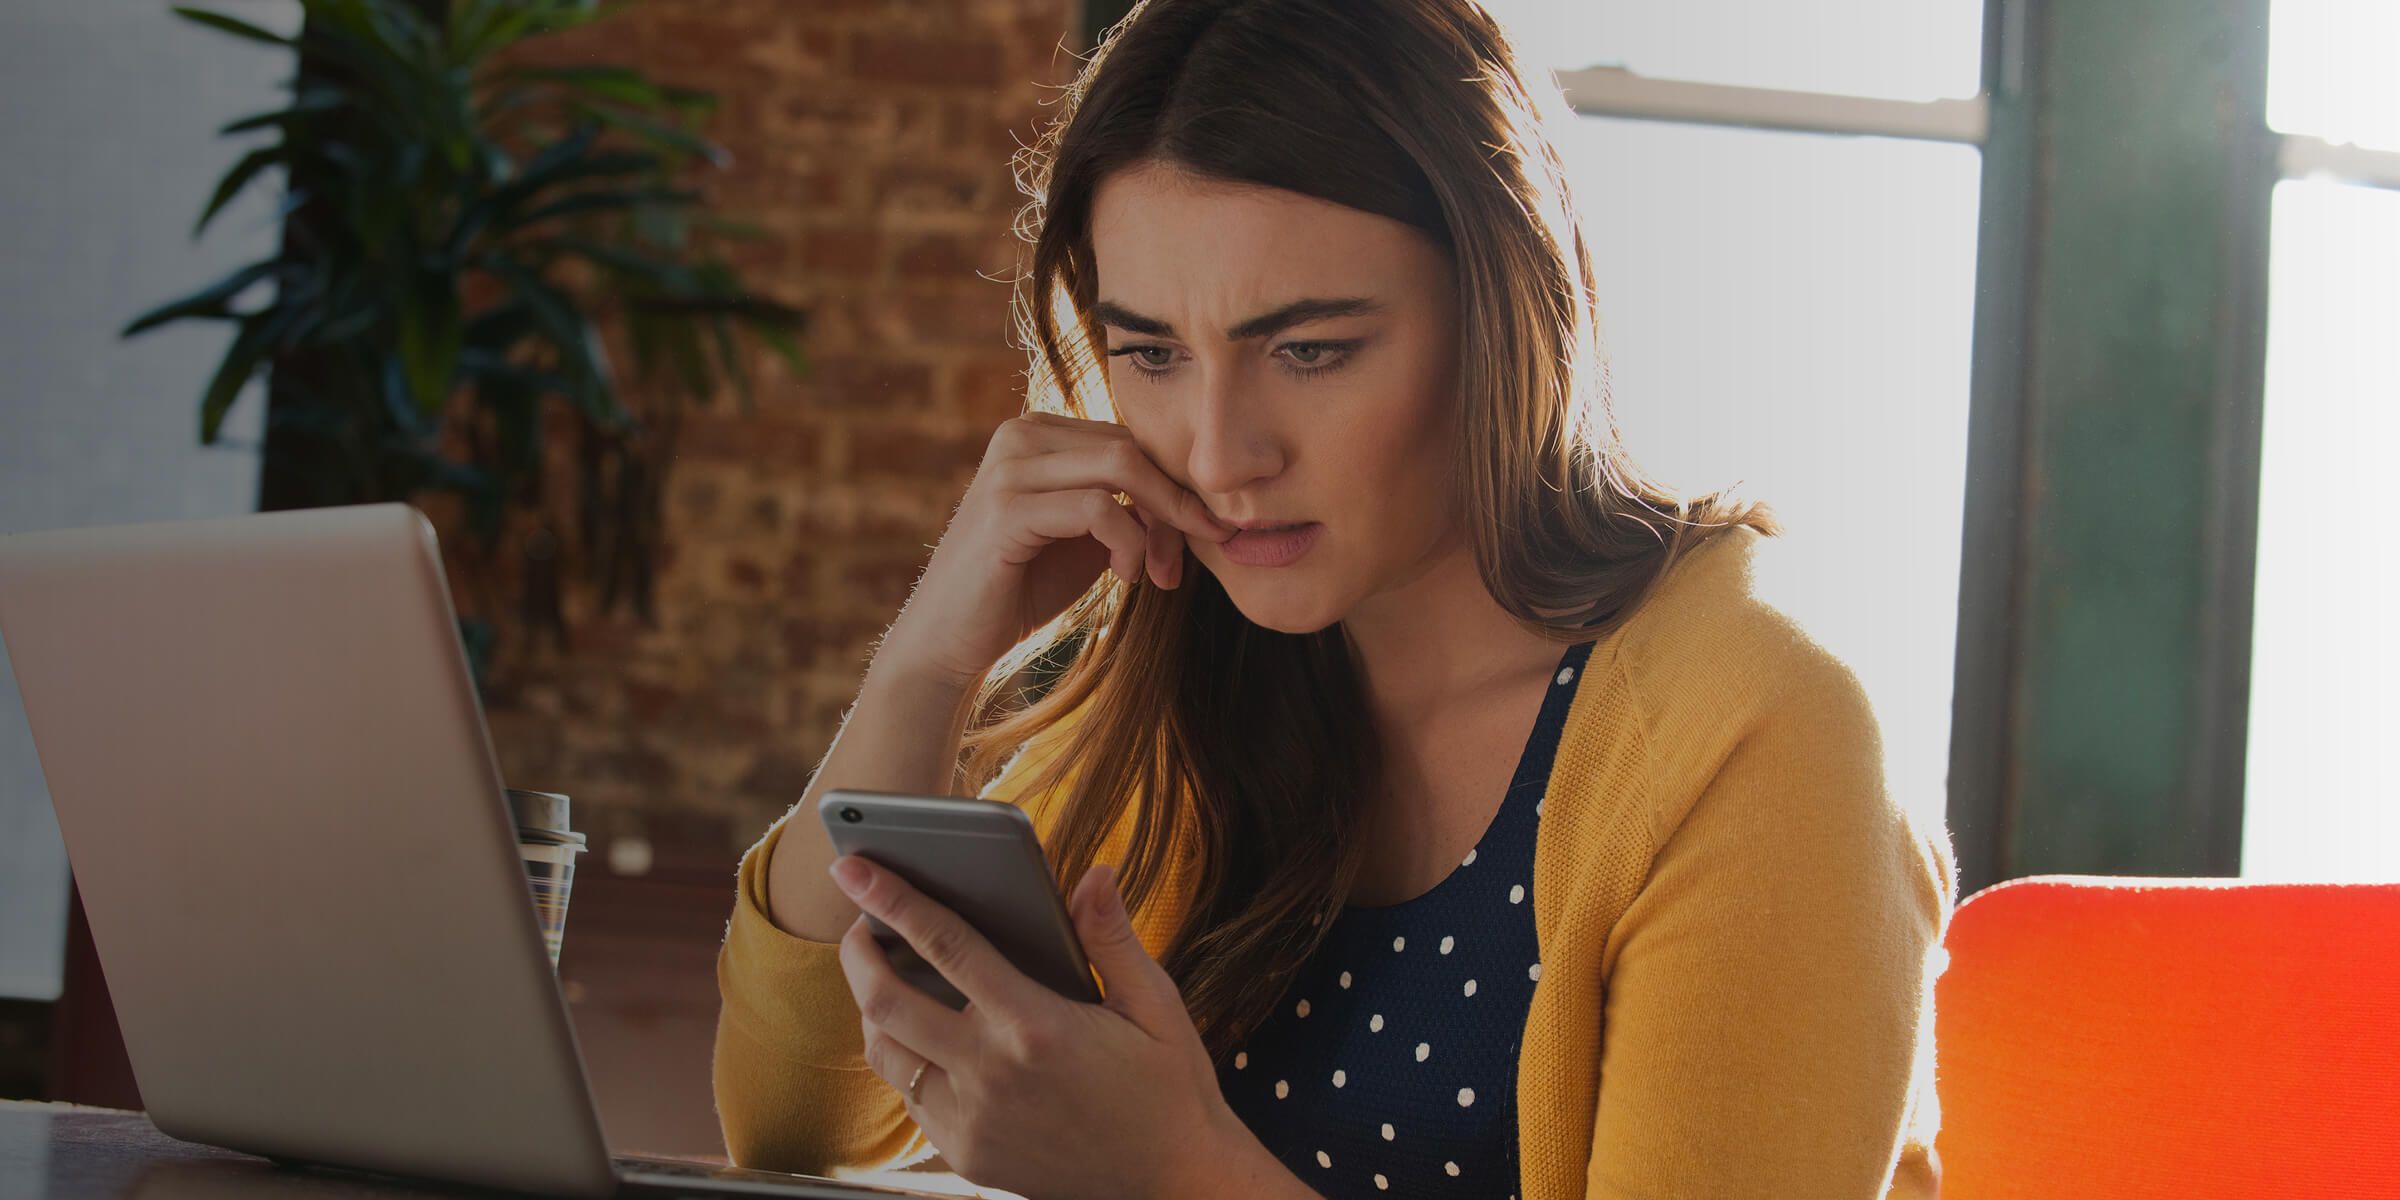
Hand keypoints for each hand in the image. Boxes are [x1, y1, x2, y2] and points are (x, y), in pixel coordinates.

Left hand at [828, 854, 1244, 1199]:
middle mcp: (992, 1074)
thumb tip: (1096, 874)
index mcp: (1036, 1025)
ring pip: (886, 1054)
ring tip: (886, 975)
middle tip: (860, 923)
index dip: (893, 900)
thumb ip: (1112, 938)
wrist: (1172, 1183)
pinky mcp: (967, 1155)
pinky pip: (910, 1098)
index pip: (945, 945)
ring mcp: (972, 1122)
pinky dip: (905, 1059)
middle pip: (886, 1002)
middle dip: (858, 952)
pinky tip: (924, 1036)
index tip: (854, 868)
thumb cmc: (1168, 1087)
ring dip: (872, 1008)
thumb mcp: (1155, 1005)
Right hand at [875, 412, 1237, 689]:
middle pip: (1132, 447)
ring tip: (1155, 573)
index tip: (1198, 536)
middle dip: (1174, 503)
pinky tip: (1126, 577)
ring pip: (1122, 467)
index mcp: (1039, 432)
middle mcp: (1020, 435)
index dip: (1172, 486)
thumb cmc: (1021, 588)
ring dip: (1158, 525)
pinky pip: (1098, 508)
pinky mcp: (1007, 509)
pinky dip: (1127, 543)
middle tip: (1188, 558)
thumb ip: (1128, 505)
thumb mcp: (1087, 537)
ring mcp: (1010, 468)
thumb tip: (1192, 496)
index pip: (1130, 438)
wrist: (950, 640)